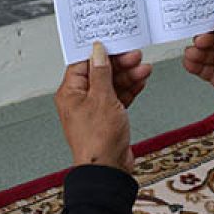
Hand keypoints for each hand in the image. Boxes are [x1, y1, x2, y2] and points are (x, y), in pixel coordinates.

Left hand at [54, 42, 141, 171]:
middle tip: (134, 56)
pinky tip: (140, 81)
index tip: (114, 44)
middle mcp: (80, 100)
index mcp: (70, 93)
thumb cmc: (98, 140)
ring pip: (111, 85)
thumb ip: (101, 72)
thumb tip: (98, 51)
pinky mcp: (107, 118)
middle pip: (99, 73)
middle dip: (119, 64)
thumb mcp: (102, 98)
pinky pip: (118, 98)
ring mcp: (94, 109)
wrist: (108, 170)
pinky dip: (129, 89)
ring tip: (143, 68)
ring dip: (128, 76)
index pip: (83, 64)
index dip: (99, 52)